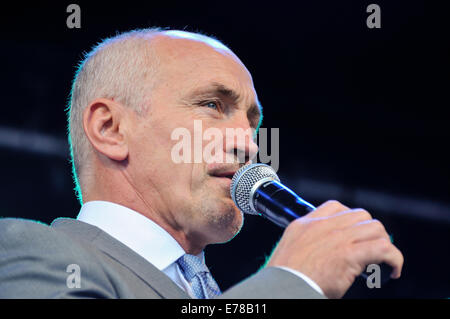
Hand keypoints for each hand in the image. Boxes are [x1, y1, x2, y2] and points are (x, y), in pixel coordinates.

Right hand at [266, 200, 403, 298]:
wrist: (283, 288)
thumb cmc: (285, 278)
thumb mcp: (290, 250)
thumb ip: (306, 244)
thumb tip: (322, 252)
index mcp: (306, 224)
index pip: (335, 207)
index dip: (350, 219)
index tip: (354, 235)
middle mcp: (323, 227)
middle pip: (360, 215)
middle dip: (369, 231)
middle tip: (370, 250)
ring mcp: (337, 238)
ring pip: (375, 228)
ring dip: (383, 243)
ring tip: (382, 260)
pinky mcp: (349, 255)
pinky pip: (383, 248)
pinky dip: (394, 259)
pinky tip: (393, 270)